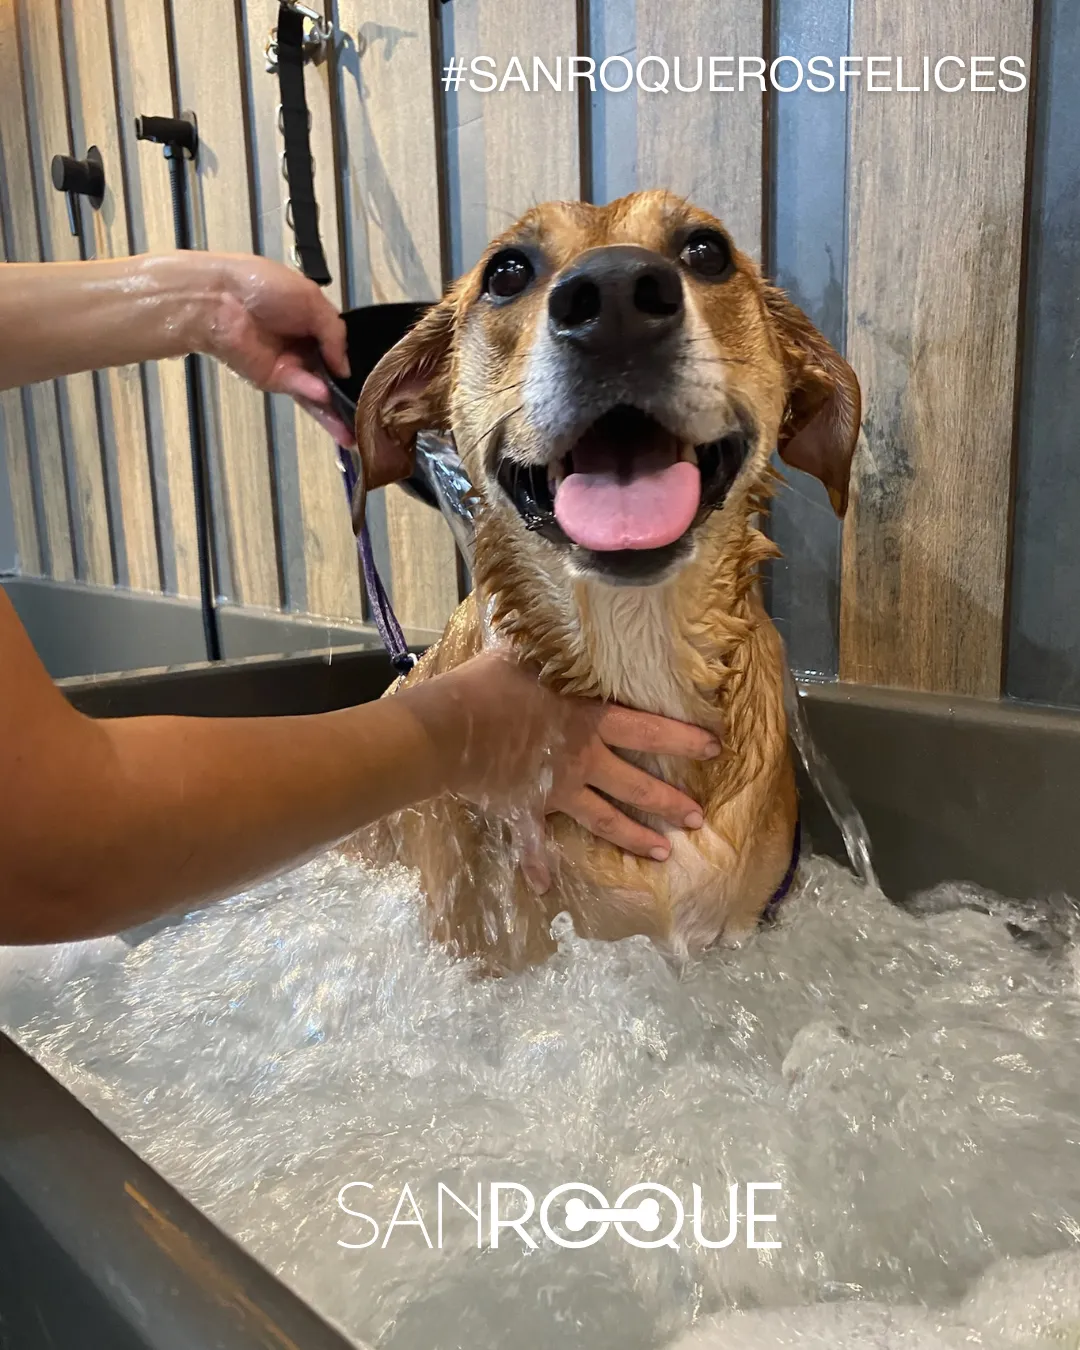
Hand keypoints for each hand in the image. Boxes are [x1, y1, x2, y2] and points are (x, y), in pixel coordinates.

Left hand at [199, 254, 352, 443]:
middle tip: (371, 415)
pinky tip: (327, 397)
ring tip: (357, 431)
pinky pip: (301, 389)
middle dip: (349, 396)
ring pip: (319, 393)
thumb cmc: (263, 286)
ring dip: (336, 411)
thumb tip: (344, 367)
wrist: (220, 299)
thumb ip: (334, 333)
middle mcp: (302, 347)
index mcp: (311, 322)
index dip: (352, 362)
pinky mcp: (274, 381)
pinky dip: (314, 393)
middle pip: (331, 377)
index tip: (374, 378)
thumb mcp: (311, 299)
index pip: (339, 348)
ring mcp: (289, 366)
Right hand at [404, 650, 719, 866]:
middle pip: (637, 784)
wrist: (453, 728)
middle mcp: (582, 759)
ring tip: (662, 853)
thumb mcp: (525, 653)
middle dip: (671, 801)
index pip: (648, 730)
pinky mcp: (526, 810)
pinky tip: (543, 887)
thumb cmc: (490, 683)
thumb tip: (558, 613)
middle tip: (699, 817)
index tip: (714, 748)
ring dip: (634, 836)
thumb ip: (548, 644)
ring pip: (605, 819)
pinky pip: (533, 843)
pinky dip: (537, 865)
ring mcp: (557, 790)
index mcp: (588, 720)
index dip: (683, 739)